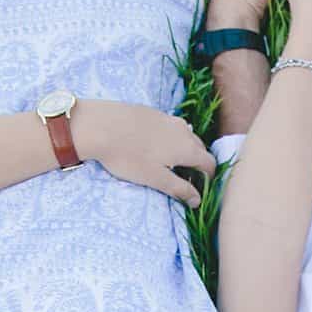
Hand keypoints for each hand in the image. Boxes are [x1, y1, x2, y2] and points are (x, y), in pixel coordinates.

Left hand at [69, 100, 214, 206]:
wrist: (100, 125)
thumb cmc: (128, 156)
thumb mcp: (155, 179)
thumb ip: (179, 189)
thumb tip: (197, 200)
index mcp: (188, 149)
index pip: (210, 163)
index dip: (208, 178)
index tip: (198, 188)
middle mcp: (184, 130)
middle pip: (200, 148)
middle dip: (197, 163)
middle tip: (184, 177)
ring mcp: (168, 118)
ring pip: (186, 135)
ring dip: (184, 149)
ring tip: (169, 161)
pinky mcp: (153, 112)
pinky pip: (170, 126)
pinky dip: (170, 137)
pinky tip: (153, 145)